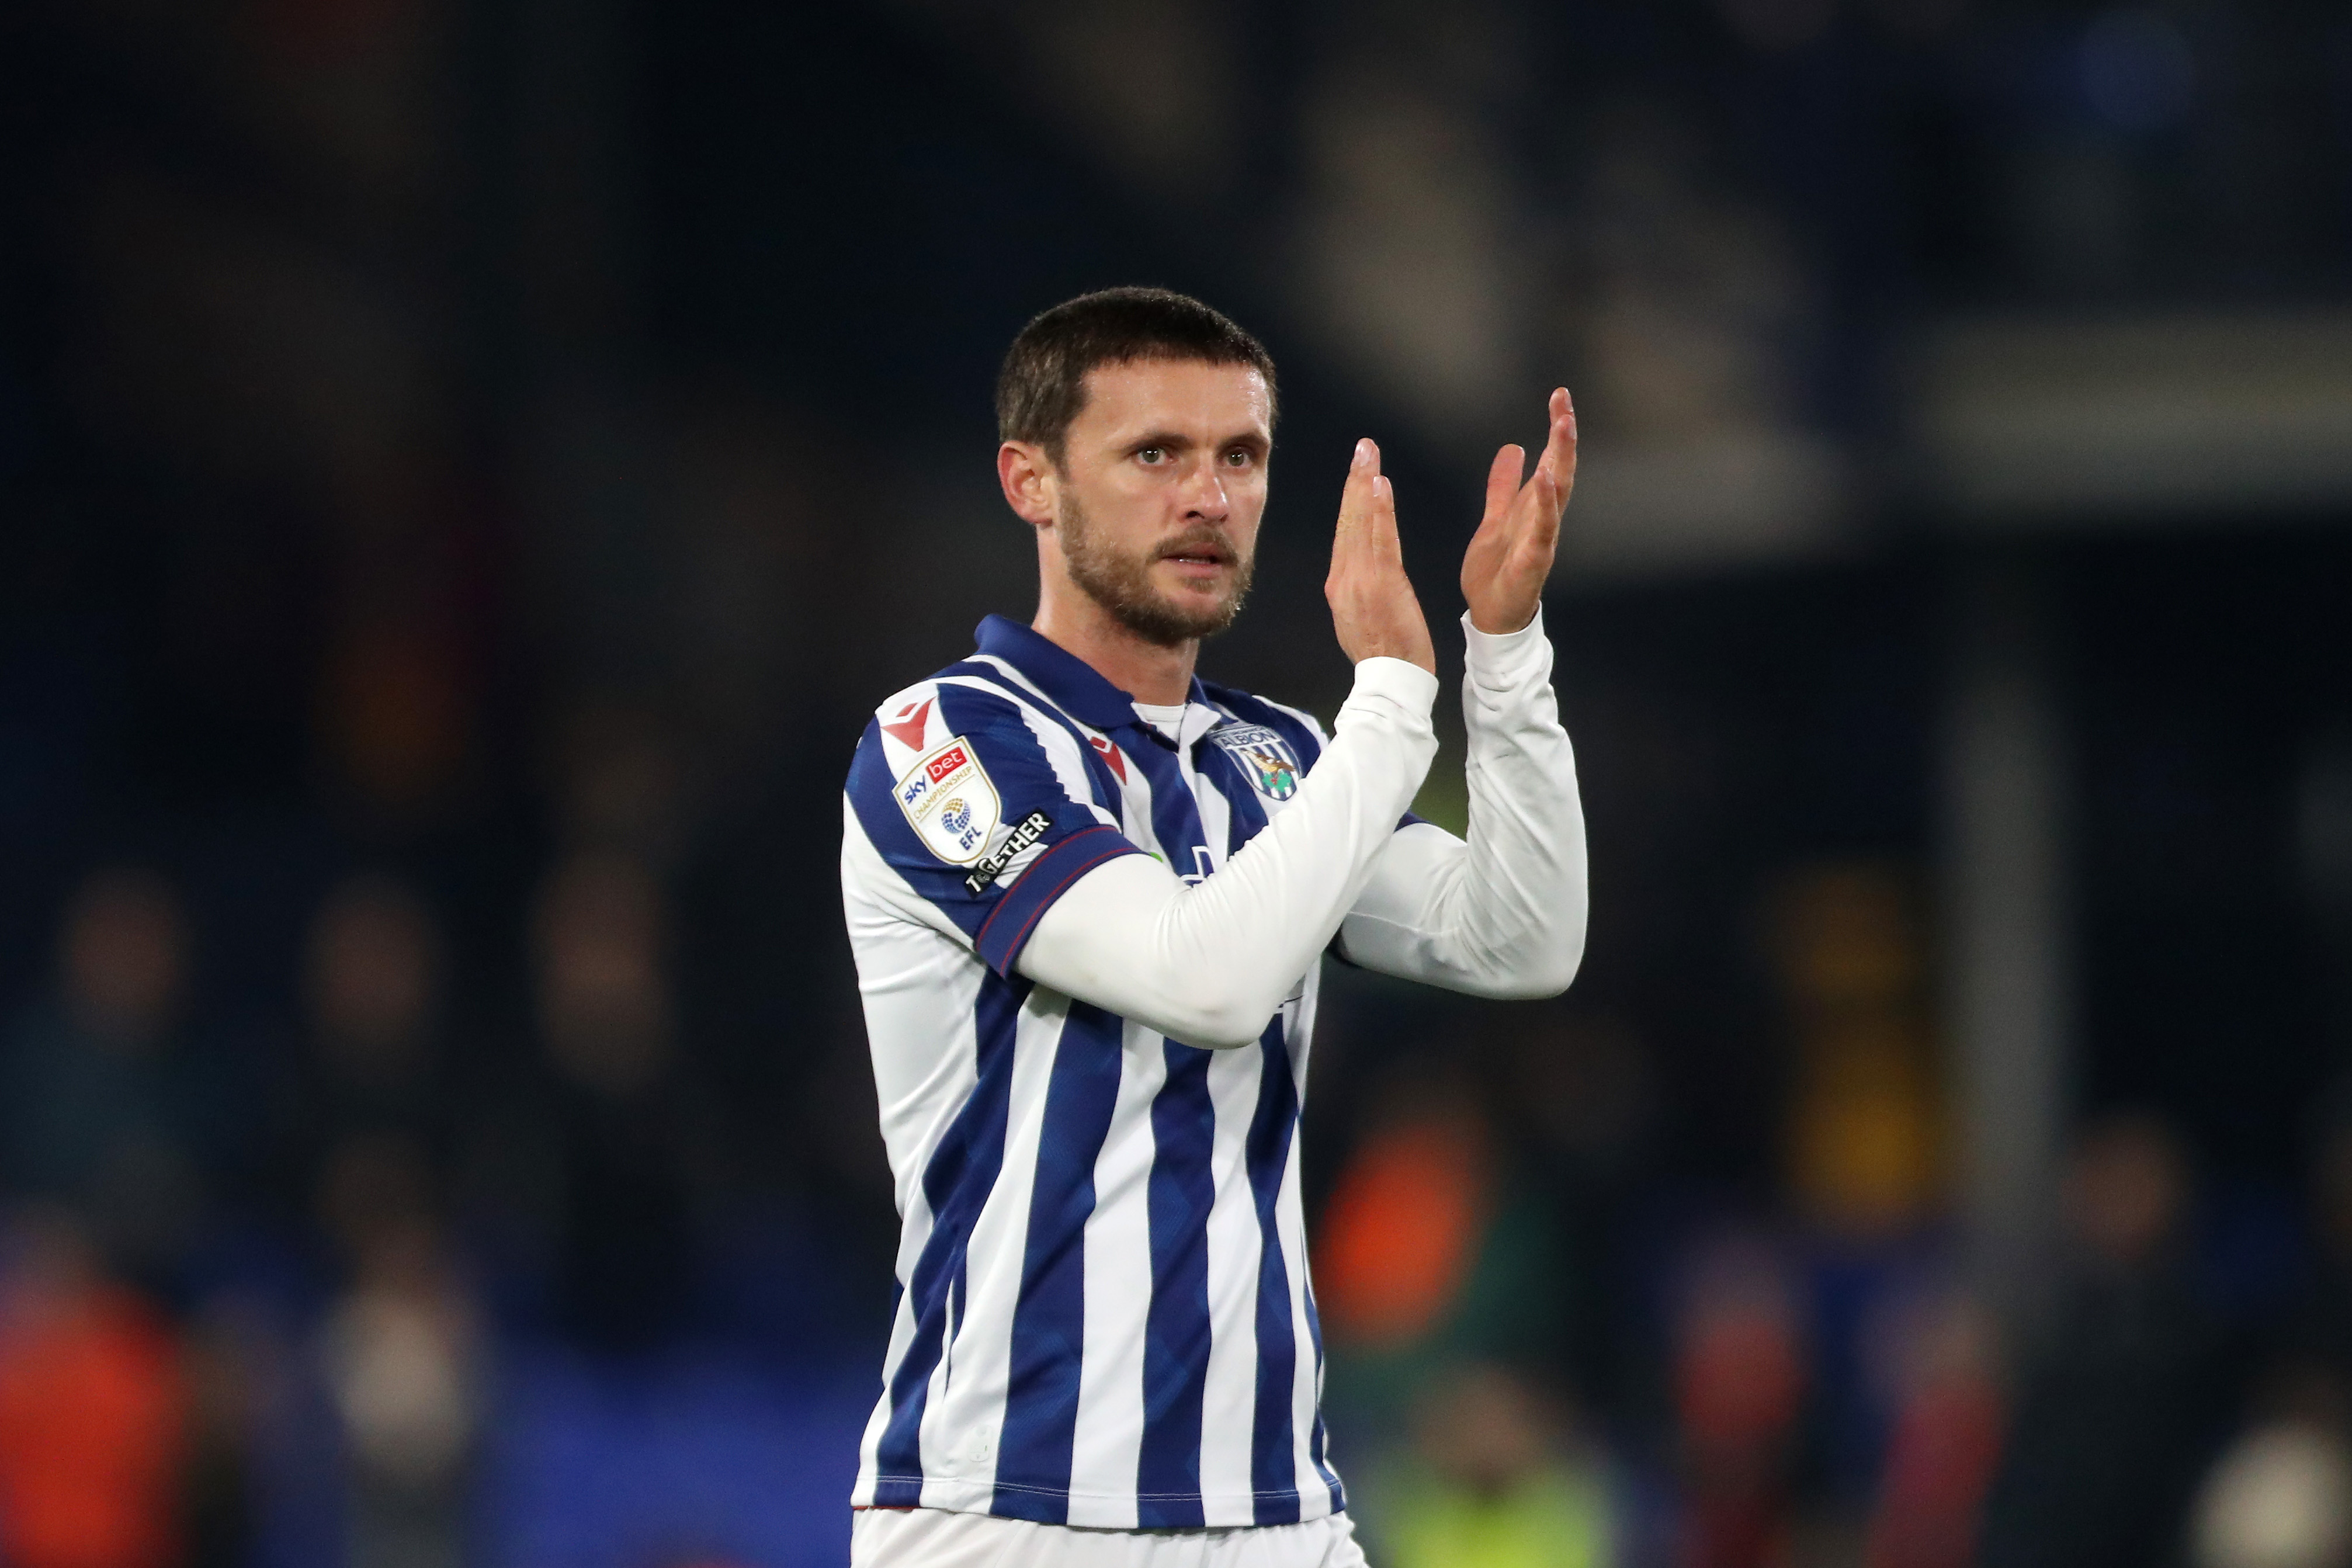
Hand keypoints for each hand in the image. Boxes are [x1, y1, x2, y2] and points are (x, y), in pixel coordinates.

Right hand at [1326, 438, 1435, 673]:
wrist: (1390, 681)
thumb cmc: (1383, 655)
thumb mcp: (1359, 620)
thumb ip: (1356, 592)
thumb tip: (1354, 575)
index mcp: (1339, 586)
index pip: (1344, 535)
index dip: (1349, 501)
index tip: (1357, 475)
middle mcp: (1343, 579)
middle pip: (1348, 521)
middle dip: (1354, 481)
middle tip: (1362, 448)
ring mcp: (1360, 580)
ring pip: (1360, 524)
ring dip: (1364, 485)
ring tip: (1368, 455)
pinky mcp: (1381, 583)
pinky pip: (1379, 539)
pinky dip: (1377, 510)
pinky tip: (1378, 486)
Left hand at [1461, 388, 1575, 633]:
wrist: (1489, 614)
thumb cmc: (1496, 570)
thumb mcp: (1496, 518)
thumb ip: (1504, 486)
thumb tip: (1514, 448)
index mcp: (1534, 508)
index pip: (1550, 461)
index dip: (1557, 429)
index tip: (1559, 395)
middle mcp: (1543, 520)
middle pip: (1559, 472)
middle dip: (1563, 437)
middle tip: (1564, 403)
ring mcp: (1541, 541)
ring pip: (1556, 497)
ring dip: (1560, 462)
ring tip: (1562, 429)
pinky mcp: (1531, 564)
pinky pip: (1542, 533)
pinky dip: (1545, 507)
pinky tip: (1544, 481)